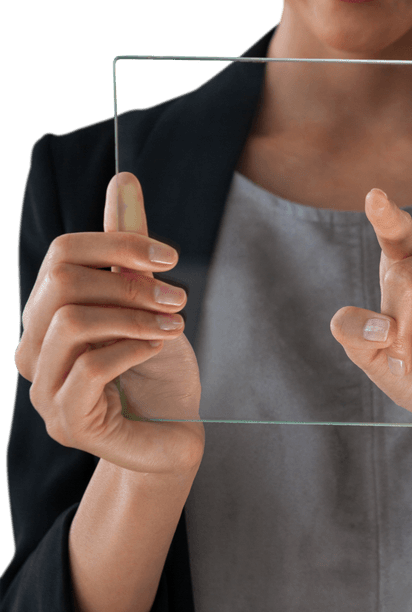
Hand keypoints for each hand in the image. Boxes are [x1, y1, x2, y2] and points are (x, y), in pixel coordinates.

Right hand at [15, 172, 203, 473]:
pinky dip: (132, 348)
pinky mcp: (67, 422)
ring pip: (72, 323)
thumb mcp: (147, 300)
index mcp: (46, 316)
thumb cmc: (157, 368)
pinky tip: (161, 347)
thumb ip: (128, 246)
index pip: (62, 254)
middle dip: (127, 281)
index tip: (170, 256)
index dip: (117, 243)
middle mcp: (33, 350)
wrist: (174, 434)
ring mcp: (43, 389)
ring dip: (134, 315)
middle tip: (179, 296)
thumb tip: (124, 177)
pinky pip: (91, 367)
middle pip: (60, 282)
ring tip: (175, 324)